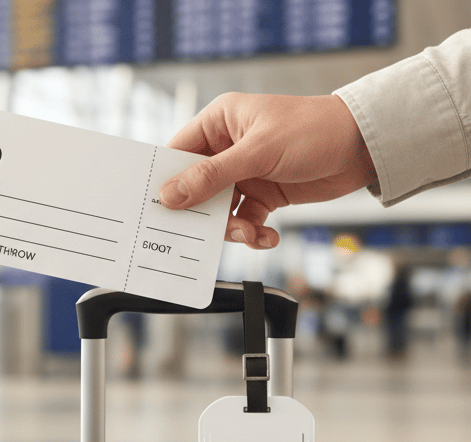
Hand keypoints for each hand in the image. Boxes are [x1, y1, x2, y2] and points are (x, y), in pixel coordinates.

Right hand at [159, 93, 377, 249]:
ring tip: (246, 234)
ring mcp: (246, 173)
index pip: (178, 152)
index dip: (166, 180)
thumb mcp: (258, 152)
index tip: (158, 206)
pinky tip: (265, 236)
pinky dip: (252, 233)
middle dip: (200, 212)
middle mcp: (228, 147)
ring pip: (219, 209)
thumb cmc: (315, 130)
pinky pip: (245, 220)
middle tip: (198, 232)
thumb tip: (171, 194)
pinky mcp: (264, 194)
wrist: (365, 145)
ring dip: (229, 227)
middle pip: (196, 187)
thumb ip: (212, 176)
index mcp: (220, 122)